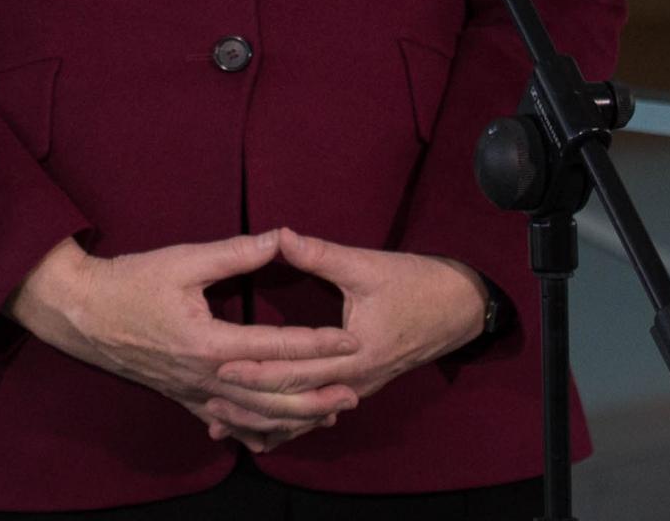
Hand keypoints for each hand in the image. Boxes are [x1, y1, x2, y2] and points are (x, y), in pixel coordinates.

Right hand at [10, 232, 363, 452]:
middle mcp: (205, 375)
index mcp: (209, 341)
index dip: (318, 343)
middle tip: (356, 391)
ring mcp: (192, 391)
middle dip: (318, 394)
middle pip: (274, 395)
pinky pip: (226, 421)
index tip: (352, 339)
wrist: (80, 312)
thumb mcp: (181, 260)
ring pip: (254, 416)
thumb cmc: (128, 282)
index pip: (277, 347)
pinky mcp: (181, 396)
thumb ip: (234, 253)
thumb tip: (279, 237)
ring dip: (295, 417)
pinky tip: (277, 434)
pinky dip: (256, 430)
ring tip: (329, 413)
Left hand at [209, 229, 486, 419]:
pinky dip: (290, 422)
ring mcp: (359, 387)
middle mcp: (356, 380)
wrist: (460, 308)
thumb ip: (320, 254)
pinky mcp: (358, 386)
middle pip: (296, 398)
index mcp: (356, 353)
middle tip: (209, 401)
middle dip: (253, 401)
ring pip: (307, 414)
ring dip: (266, 420)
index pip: (298, 368)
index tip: (220, 366)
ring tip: (222, 425)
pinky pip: (320, 411)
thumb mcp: (367, 265)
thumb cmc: (416, 283)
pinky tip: (262, 432)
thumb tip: (279, 236)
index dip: (258, 368)